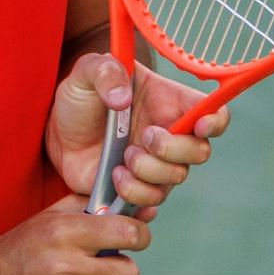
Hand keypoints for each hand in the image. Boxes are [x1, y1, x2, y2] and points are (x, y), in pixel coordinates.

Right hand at [0, 195, 149, 274]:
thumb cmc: (23, 248)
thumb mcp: (52, 217)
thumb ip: (95, 208)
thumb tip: (146, 213)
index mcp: (63, 232)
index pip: (126, 233)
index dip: (138, 236)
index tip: (133, 240)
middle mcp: (61, 265)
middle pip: (129, 274)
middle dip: (121, 272)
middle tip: (104, 271)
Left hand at [45, 53, 229, 218]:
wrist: (58, 132)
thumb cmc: (81, 97)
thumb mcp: (85, 72)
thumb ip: (104, 71)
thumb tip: (121, 98)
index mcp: (168, 101)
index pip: (212, 111)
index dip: (215, 120)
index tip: (198, 125)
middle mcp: (170, 135)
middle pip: (200, 151)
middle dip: (172, 148)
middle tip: (143, 137)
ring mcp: (157, 164)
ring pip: (176, 178)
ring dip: (147, 171)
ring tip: (120, 159)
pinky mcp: (138, 187)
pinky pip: (152, 202)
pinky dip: (135, 195)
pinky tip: (115, 179)